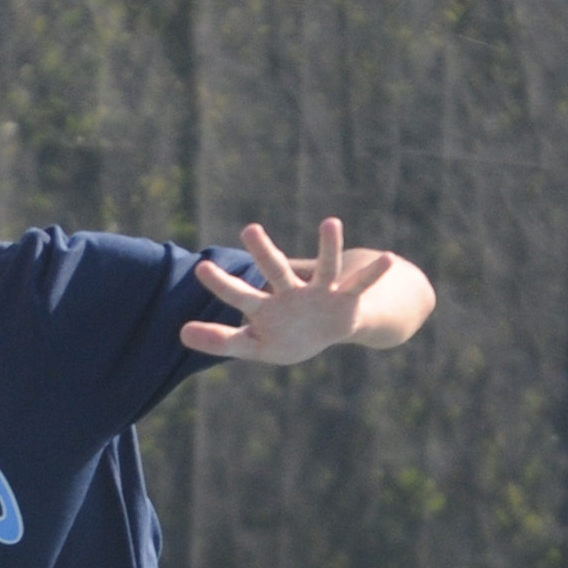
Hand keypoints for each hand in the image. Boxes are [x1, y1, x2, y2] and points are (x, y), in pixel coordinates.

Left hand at [181, 218, 399, 365]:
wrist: (331, 328)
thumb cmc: (289, 335)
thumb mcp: (255, 345)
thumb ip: (221, 341)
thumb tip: (180, 332)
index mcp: (267, 306)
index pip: (240, 295)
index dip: (222, 284)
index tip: (200, 268)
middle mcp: (291, 293)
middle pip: (276, 271)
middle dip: (264, 252)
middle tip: (249, 229)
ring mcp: (321, 292)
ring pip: (324, 267)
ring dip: (327, 246)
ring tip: (331, 222)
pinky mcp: (346, 299)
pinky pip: (360, 284)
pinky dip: (373, 273)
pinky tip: (388, 257)